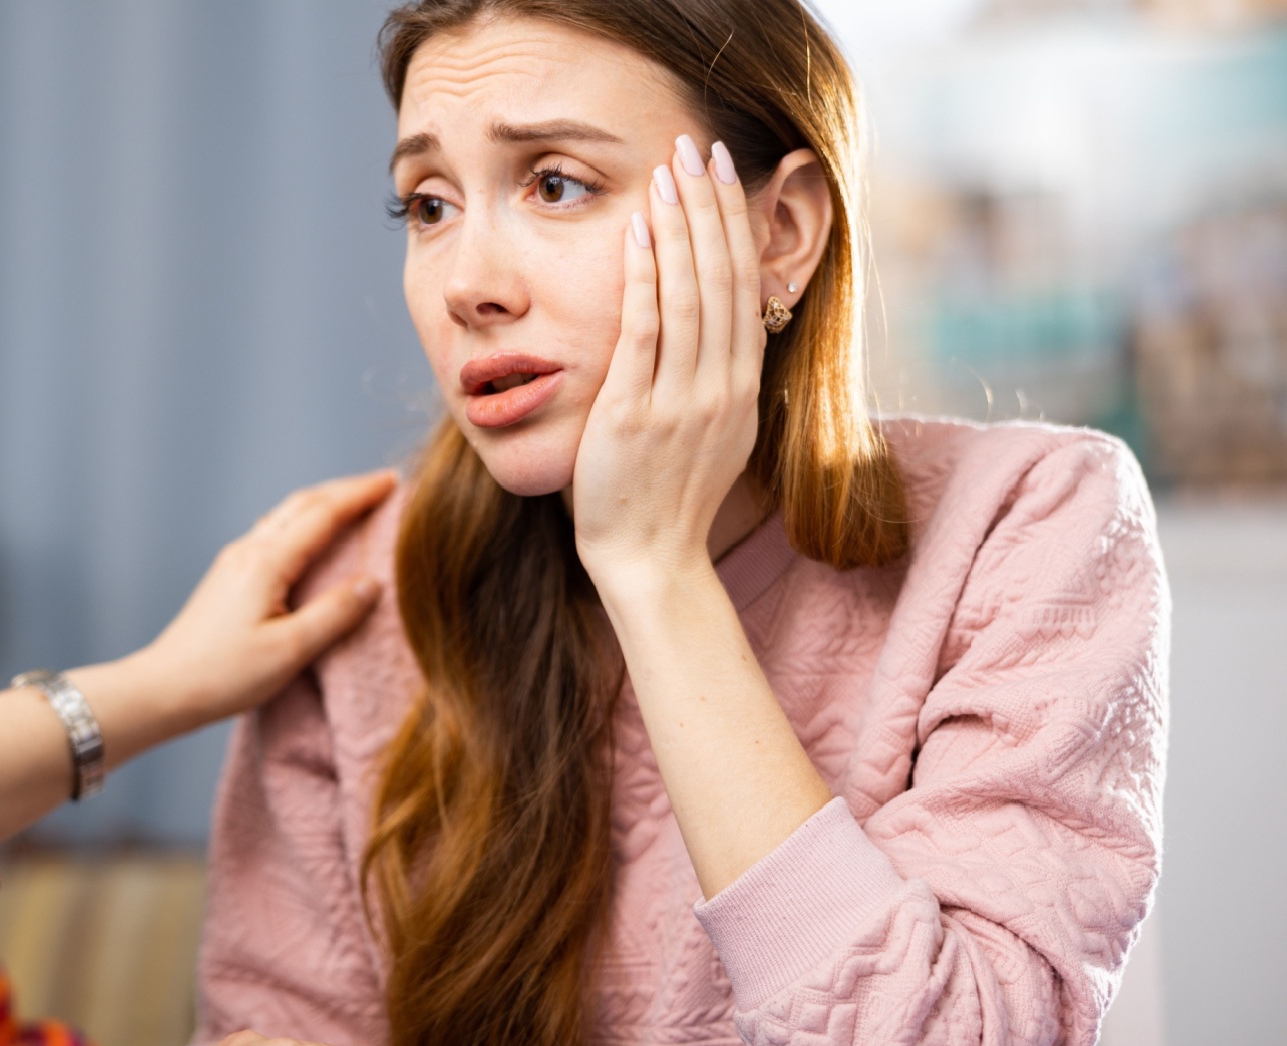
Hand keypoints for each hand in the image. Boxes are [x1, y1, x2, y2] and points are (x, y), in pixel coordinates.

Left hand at [0, 469, 392, 839]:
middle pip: (303, 503)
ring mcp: (235, 561)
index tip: (394, 480)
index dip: (360, 494)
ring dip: (323, 503)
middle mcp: (249, 550)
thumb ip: (335, 614)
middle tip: (383, 485)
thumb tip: (373, 583)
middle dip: (345, 489)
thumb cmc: (224, 675)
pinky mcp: (229, 576)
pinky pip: (275, 533)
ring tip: (355, 504)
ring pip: (286, 515)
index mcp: (267, 562)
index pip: (323, 513)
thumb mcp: (289, 651)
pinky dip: (304, 523)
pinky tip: (312, 538)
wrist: (163, 688)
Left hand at [571, 134, 763, 590]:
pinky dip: (642, 277)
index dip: (736, 227)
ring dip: (679, 226)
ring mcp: (682, 400)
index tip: (724, 177)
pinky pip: (644, 331)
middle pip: (723, 278)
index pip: (745, 289)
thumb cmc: (668, 499)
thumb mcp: (715, 433)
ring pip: (688, 294)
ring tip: (669, 171)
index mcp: (743, 389)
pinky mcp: (636, 413)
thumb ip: (716, 379)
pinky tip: (636, 232)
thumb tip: (716, 327)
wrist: (651, 560)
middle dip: (711, 207)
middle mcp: (722, 387)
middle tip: (700, 148)